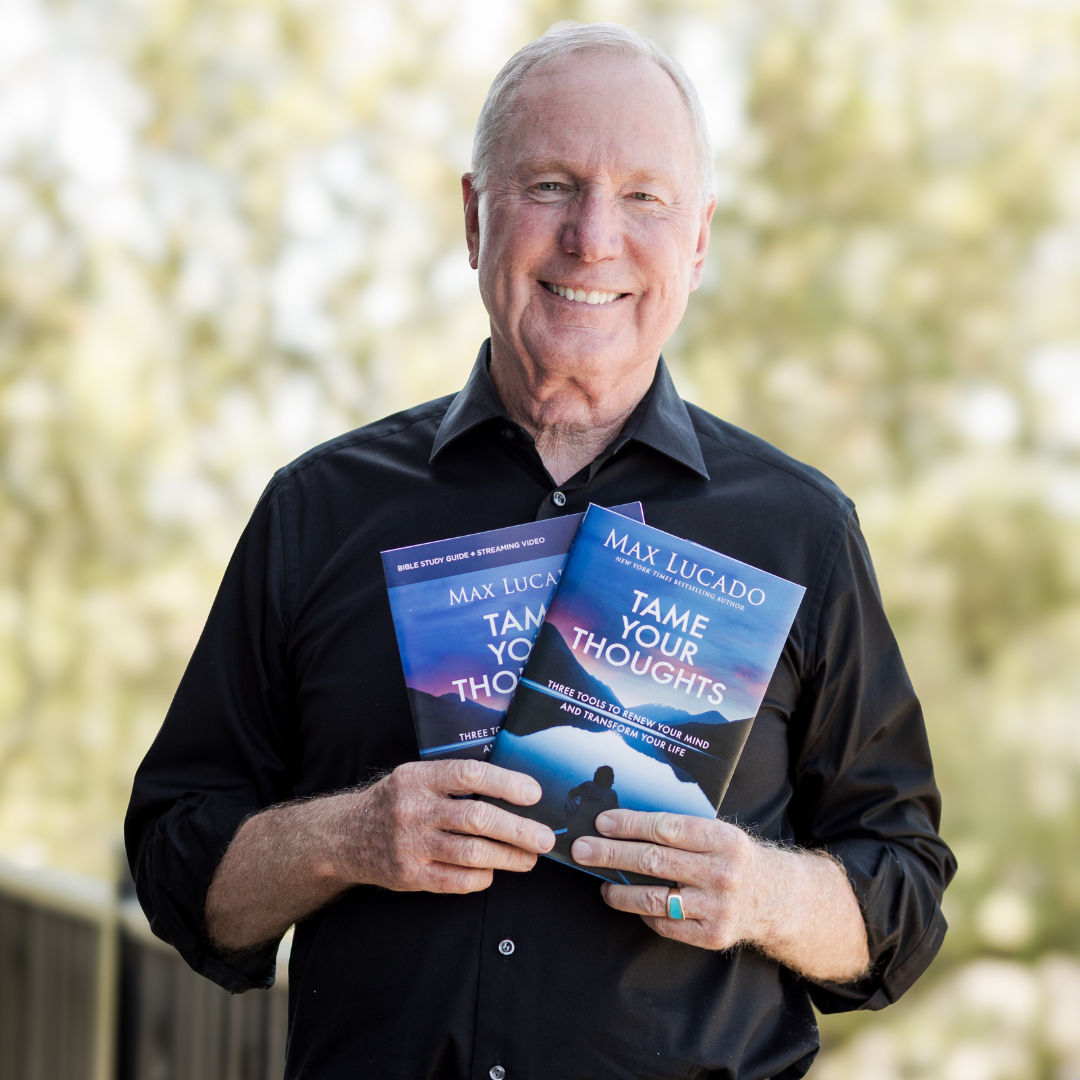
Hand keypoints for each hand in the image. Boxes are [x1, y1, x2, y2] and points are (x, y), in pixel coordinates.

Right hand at [338, 759, 554, 893]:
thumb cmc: (395, 801)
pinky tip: (493, 872)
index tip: (534, 793)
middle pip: (476, 818)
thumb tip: (512, 788)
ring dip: (508, 857)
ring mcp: (410, 845)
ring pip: (471, 853)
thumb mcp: (416, 778)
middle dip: (518, 829)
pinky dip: (481, 877)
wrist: (345, 836)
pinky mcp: (409, 876)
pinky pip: (455, 880)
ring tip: (529, 858)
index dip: (505, 783)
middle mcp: (413, 809)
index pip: (468, 774)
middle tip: (544, 838)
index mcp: (418, 778)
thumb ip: (453, 780)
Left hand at [570, 809, 869, 981]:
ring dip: (620, 891)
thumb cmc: (735, 857)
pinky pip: (665, 925)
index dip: (630, 824)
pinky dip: (645, 914)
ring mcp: (718, 908)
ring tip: (600, 883)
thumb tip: (622, 820)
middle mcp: (723, 873)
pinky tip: (632, 903)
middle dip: (611, 855)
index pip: (667, 828)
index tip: (601, 822)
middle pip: (654, 862)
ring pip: (655, 899)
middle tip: (581, 850)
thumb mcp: (719, 833)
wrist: (778, 899)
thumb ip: (680, 828)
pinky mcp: (712, 936)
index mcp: (724, 839)